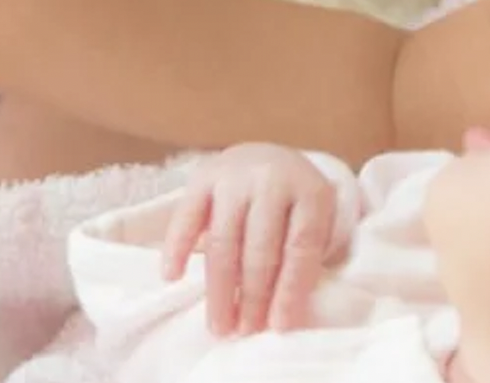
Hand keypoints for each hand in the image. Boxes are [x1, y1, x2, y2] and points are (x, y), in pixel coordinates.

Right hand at [159, 144, 337, 335]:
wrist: (267, 159)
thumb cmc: (294, 204)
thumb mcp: (317, 221)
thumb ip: (306, 260)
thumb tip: (284, 318)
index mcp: (310, 190)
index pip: (301, 246)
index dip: (290, 289)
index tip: (279, 326)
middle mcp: (272, 178)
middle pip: (261, 247)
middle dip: (252, 296)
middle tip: (244, 331)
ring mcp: (235, 175)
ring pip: (224, 239)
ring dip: (219, 288)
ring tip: (219, 325)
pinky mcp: (203, 176)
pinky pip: (186, 216)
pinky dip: (176, 248)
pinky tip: (172, 278)